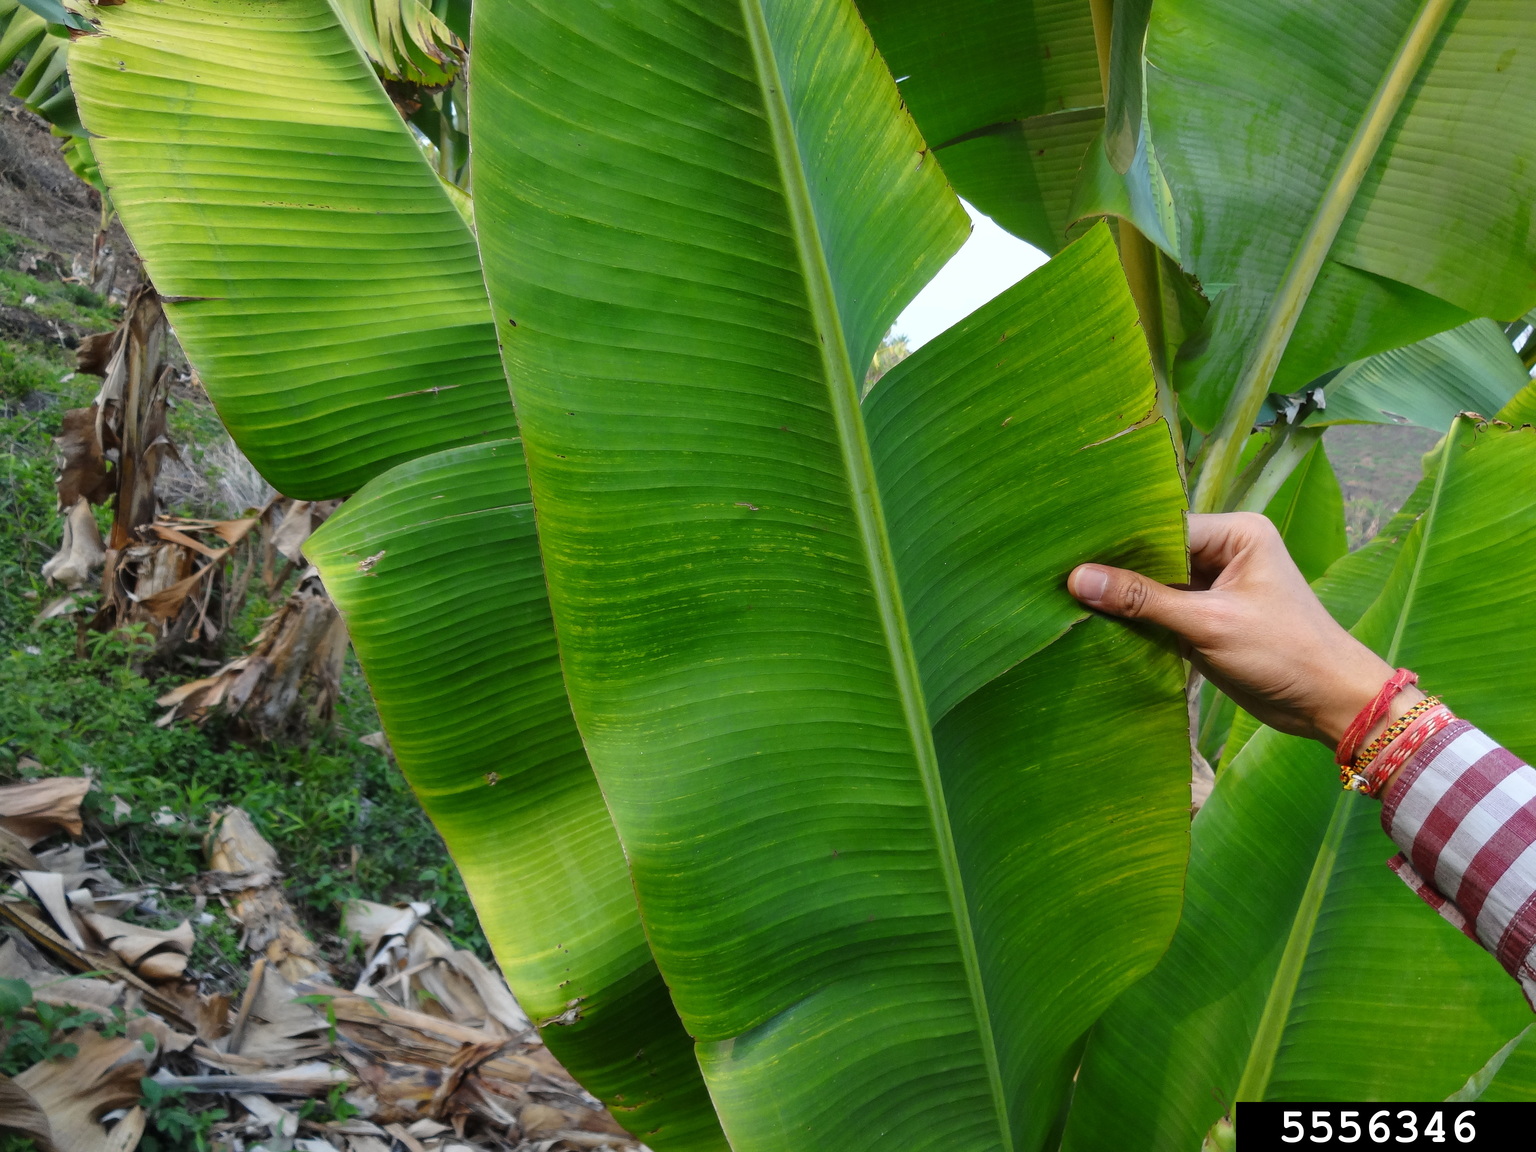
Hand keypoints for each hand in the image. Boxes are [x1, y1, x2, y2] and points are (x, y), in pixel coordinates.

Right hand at [1068, 512, 1420, 748]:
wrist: (1328, 704)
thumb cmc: (1283, 652)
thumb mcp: (1208, 623)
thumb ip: (1142, 599)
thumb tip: (1079, 579)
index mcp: (1236, 534)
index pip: (1164, 527)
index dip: (1119, 541)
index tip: (1070, 551)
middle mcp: (1224, 553)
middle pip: (1155, 554)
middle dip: (1116, 569)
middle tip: (1059, 574)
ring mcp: (1213, 588)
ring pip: (1153, 584)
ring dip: (1122, 597)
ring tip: (1066, 595)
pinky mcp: (1205, 620)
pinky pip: (1160, 611)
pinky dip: (1135, 620)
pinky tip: (1095, 621)